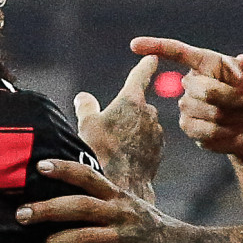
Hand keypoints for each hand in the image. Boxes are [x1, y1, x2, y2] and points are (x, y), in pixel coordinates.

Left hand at [18, 158, 195, 242]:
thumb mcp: (134, 208)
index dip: (64, 169)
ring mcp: (126, 242)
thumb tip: (69, 197)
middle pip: (79, 206)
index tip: (39, 165)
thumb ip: (106, 200)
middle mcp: (122, 215)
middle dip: (47, 209)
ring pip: (83, 239)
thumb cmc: (155, 231)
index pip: (90, 177)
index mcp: (121, 198)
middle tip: (20, 214)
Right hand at [72, 56, 162, 192]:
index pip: (140, 75)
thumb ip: (86, 106)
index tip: (152, 57)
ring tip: (115, 148)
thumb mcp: (86, 124)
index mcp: (131, 100)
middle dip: (128, 113)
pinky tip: (126, 159)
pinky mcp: (159, 151)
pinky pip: (148, 142)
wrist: (120, 185)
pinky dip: (139, 146)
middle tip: (110, 129)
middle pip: (138, 105)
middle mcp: (149, 113)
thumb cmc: (100, 151)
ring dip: (133, 131)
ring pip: (143, 125)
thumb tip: (84, 97)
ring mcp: (156, 133)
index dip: (145, 65)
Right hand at [131, 37, 242, 162]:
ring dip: (235, 116)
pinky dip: (229, 134)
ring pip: (206, 112)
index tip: (134, 45)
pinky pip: (206, 132)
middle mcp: (192, 83)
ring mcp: (188, 107)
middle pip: (202, 89)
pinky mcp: (191, 129)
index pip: (177, 52)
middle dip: (234, 97)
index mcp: (206, 63)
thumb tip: (242, 60)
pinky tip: (237, 132)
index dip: (156, 47)